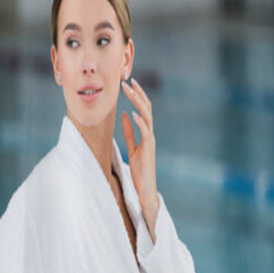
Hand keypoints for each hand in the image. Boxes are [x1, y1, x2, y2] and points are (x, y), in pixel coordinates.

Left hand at [121, 77, 158, 240]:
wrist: (146, 191)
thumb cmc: (139, 172)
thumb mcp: (131, 148)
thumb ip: (129, 133)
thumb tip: (123, 116)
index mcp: (145, 134)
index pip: (142, 110)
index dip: (135, 97)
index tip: (127, 84)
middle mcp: (149, 135)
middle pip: (145, 109)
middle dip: (137, 94)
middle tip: (127, 81)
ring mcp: (150, 142)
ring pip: (147, 117)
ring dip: (138, 103)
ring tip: (130, 91)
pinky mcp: (148, 151)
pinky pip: (145, 134)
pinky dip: (139, 123)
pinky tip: (132, 114)